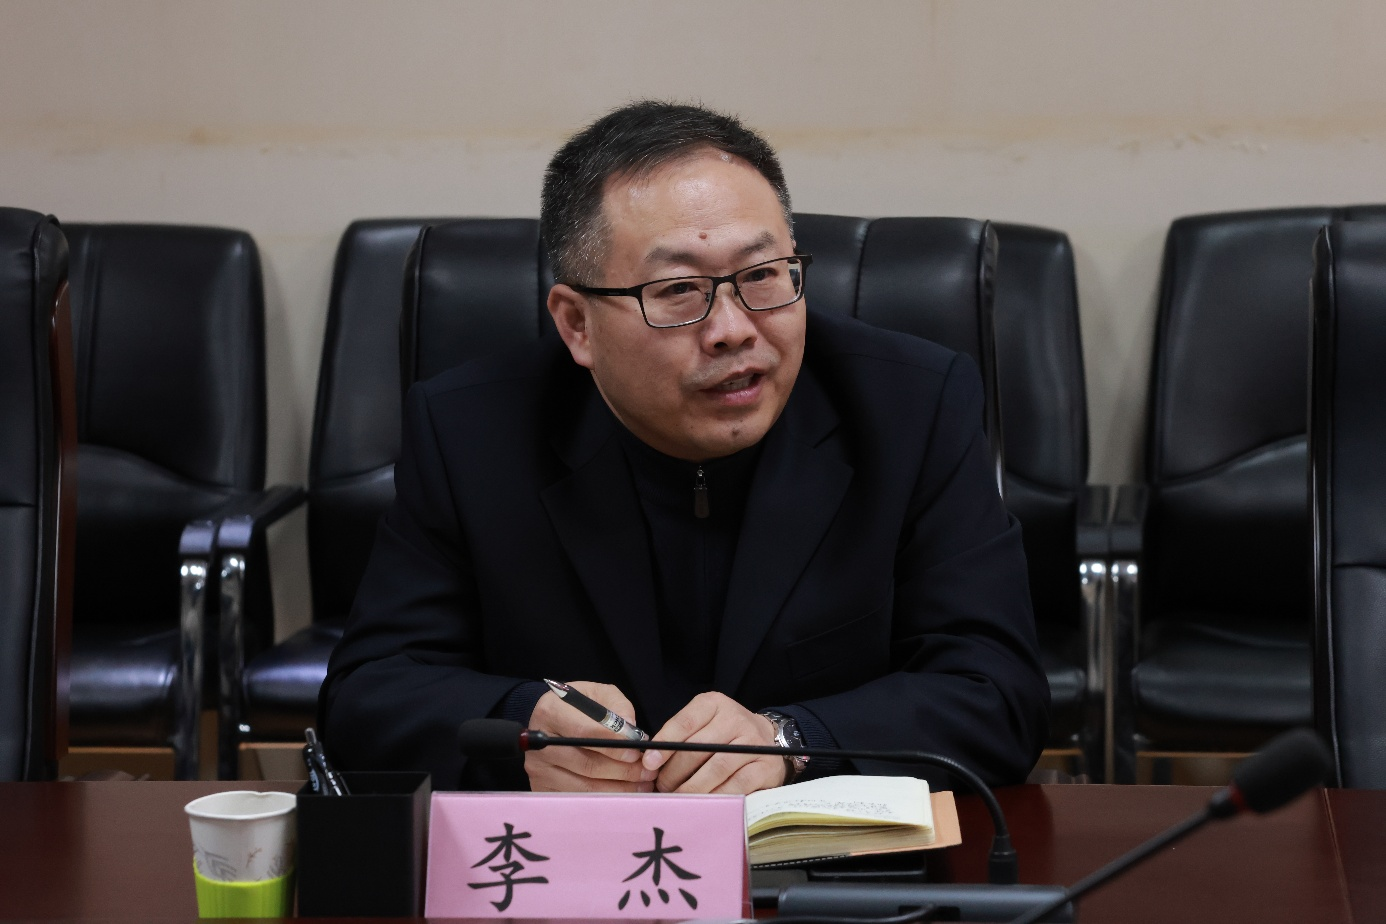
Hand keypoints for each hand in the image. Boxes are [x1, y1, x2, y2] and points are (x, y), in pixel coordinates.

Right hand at [525, 681, 655, 792]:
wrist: (550, 722)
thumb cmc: (579, 707)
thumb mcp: (598, 694)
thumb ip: (617, 705)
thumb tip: (631, 731)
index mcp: (550, 711)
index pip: (584, 731)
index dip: (613, 744)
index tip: (637, 751)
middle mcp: (539, 742)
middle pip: (585, 764)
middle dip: (623, 770)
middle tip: (649, 772)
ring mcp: (538, 769)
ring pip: (584, 786)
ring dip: (619, 788)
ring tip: (643, 784)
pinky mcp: (542, 788)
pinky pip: (578, 799)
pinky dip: (605, 799)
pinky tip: (625, 792)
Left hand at [645, 692, 786, 794]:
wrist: (768, 740)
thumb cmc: (725, 735)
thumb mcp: (703, 725)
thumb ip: (680, 738)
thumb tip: (651, 762)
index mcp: (715, 704)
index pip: (685, 722)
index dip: (665, 744)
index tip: (649, 763)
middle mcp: (735, 719)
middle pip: (698, 748)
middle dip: (674, 772)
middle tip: (661, 788)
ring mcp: (753, 743)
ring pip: (715, 768)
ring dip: (692, 788)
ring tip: (677, 798)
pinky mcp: (765, 767)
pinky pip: (736, 785)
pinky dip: (716, 797)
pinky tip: (703, 804)